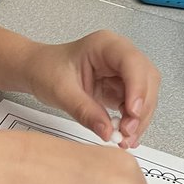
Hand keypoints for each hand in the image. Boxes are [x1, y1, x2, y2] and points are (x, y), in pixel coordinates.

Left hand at [23, 29, 160, 148]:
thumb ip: (85, 111)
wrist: (37, 71)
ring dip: (139, 119)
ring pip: (145, 95)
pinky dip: (133, 121)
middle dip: (141, 108)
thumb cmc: (46, 70)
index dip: (137, 88)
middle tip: (127, 132)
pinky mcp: (121, 87)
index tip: (133, 112)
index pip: (132, 63)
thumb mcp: (61, 92)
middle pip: (146, 79)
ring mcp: (122, 71)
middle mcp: (119, 55)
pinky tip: (124, 136)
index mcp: (105, 45)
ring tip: (124, 138)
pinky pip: (135, 105)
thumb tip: (108, 131)